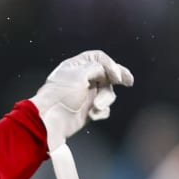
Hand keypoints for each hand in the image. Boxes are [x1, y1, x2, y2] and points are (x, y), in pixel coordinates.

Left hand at [32, 51, 132, 178]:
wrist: (50, 120)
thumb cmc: (61, 95)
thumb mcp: (79, 75)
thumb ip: (97, 68)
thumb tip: (109, 71)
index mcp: (76, 66)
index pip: (99, 58)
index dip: (110, 65)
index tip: (116, 76)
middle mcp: (82, 79)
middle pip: (107, 75)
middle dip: (117, 79)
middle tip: (128, 81)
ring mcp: (86, 95)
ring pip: (108, 92)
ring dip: (105, 100)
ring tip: (95, 107)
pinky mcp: (88, 110)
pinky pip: (104, 108)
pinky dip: (101, 112)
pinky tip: (92, 115)